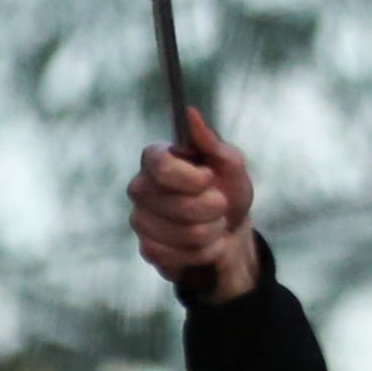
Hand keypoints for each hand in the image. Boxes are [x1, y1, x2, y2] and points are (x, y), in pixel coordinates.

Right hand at [128, 109, 261, 299]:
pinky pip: (181, 256)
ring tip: (214, 223)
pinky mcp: (148, 250)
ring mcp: (140, 220)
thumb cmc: (227, 190)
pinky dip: (205, 251)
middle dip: (213, 207)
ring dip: (212, 231)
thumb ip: (211, 142)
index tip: (210, 178)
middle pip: (177, 205)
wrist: (231, 230)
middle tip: (219, 204)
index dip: (192, 178)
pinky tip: (205, 243)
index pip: (161, 167)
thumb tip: (190, 113)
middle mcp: (140, 188)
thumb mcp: (230, 164)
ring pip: (184, 234)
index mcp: (155, 160)